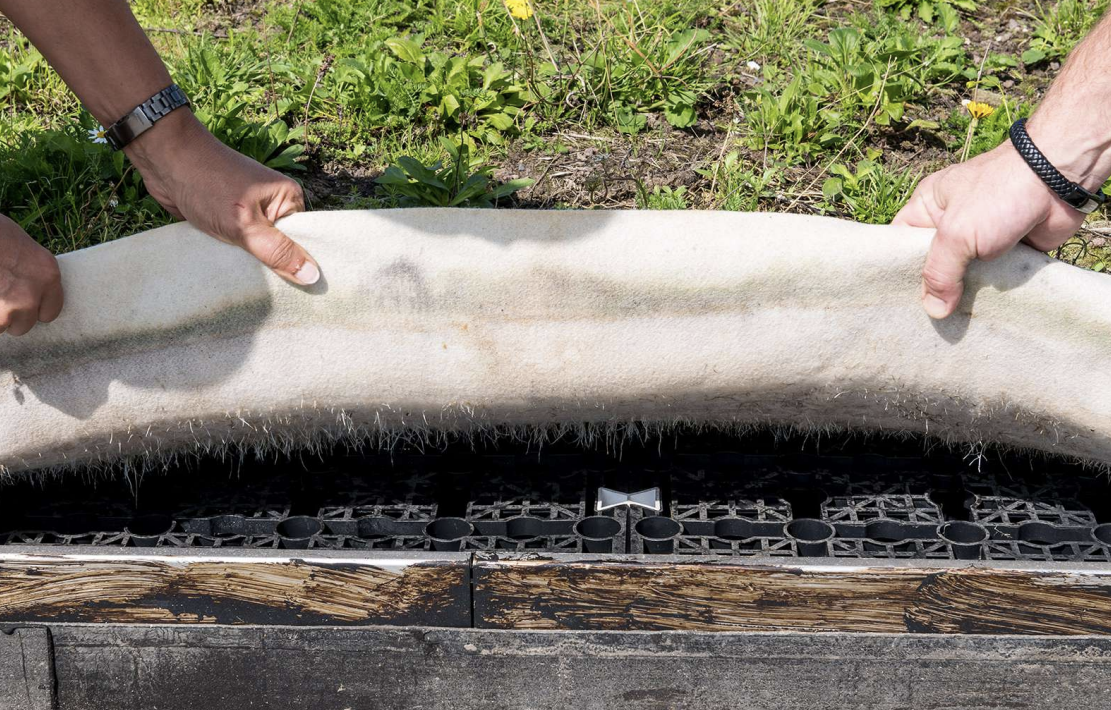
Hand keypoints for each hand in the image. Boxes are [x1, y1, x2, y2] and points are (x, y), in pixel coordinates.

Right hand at [0, 214, 62, 335]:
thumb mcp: (25, 249)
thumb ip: (31, 274)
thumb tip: (29, 287)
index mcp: (48, 276)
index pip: (51, 312)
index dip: (35, 309)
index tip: (25, 305)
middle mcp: (31, 296)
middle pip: (25, 324)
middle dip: (12, 316)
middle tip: (2, 297)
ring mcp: (8, 307)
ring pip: (2, 326)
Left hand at [125, 111, 320, 285]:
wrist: (163, 158)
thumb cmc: (207, 184)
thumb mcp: (246, 225)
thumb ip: (277, 252)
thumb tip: (313, 277)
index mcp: (288, 199)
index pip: (304, 241)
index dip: (300, 265)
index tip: (295, 290)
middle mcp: (272, 204)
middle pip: (280, 248)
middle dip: (270, 266)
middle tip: (264, 289)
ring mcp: (249, 211)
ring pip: (256, 248)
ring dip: (247, 262)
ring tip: (243, 280)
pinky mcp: (228, 218)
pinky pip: (238, 245)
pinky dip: (231, 255)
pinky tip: (228, 269)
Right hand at [893, 142, 1085, 318]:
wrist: (1060, 178)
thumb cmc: (999, 193)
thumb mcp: (957, 234)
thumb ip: (939, 273)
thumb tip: (933, 311)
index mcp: (927, 208)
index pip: (900, 245)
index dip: (894, 271)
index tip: (892, 303)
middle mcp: (950, 224)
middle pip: (932, 266)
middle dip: (932, 291)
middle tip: (923, 322)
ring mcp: (980, 239)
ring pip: (963, 277)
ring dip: (963, 297)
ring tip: (951, 327)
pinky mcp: (1008, 252)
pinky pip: (992, 280)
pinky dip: (990, 295)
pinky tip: (981, 316)